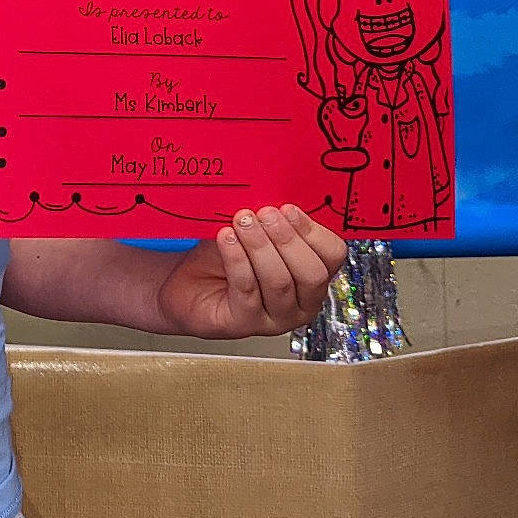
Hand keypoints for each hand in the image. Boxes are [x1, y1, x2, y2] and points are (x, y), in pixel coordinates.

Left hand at [156, 205, 348, 339]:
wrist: (184, 281)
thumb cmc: (221, 256)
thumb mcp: (252, 232)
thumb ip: (270, 219)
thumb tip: (275, 192)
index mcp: (312, 276)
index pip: (332, 256)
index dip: (312, 231)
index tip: (288, 208)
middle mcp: (301, 303)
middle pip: (311, 273)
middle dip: (287, 240)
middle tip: (264, 214)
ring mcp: (275, 319)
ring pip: (279, 282)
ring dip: (259, 247)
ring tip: (241, 222)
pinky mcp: (245, 324)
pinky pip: (247, 290)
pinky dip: (237, 260)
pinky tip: (226, 238)